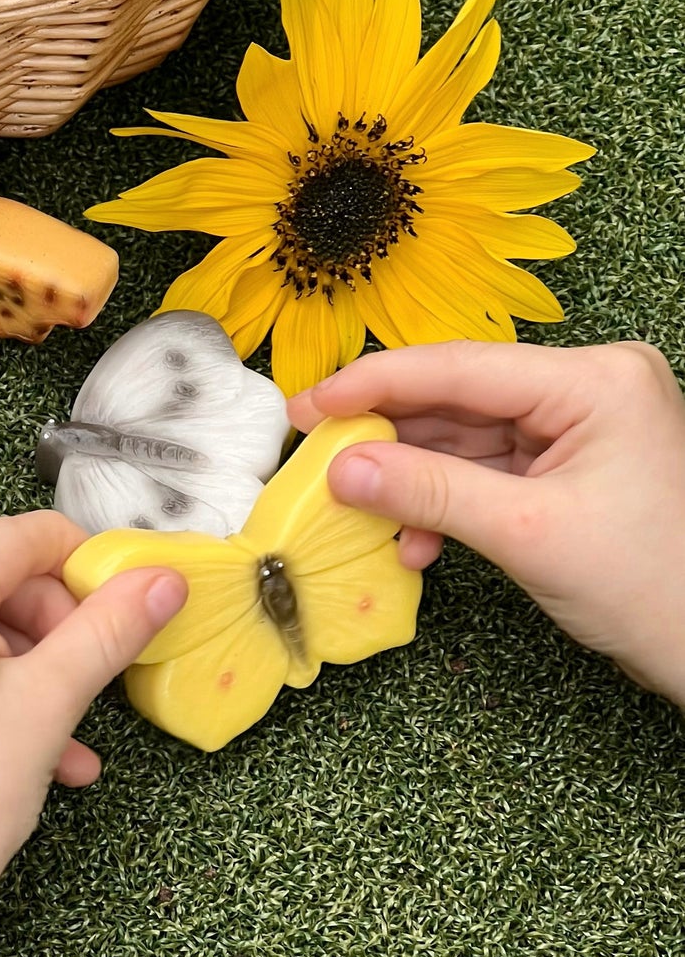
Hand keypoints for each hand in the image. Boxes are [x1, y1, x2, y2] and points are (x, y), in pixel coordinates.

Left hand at [0, 511, 185, 956]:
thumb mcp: (52, 698)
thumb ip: (111, 627)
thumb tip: (161, 579)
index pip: (18, 536)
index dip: (79, 562)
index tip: (118, 599)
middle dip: (48, 624)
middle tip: (85, 670)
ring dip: (21, 665)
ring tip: (67, 732)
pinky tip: (27, 747)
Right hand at [288, 340, 684, 705]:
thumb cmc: (657, 591)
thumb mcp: (528, 535)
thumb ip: (428, 491)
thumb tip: (341, 467)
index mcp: (595, 380)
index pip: (458, 365)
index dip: (372, 383)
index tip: (306, 406)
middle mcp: (588, 386)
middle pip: (456, 395)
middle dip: (387, 433)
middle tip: (314, 452)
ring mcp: (579, 424)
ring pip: (463, 433)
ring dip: (410, 475)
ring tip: (355, 505)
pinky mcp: (569, 462)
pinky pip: (485, 466)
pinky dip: (443, 499)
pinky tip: (412, 539)